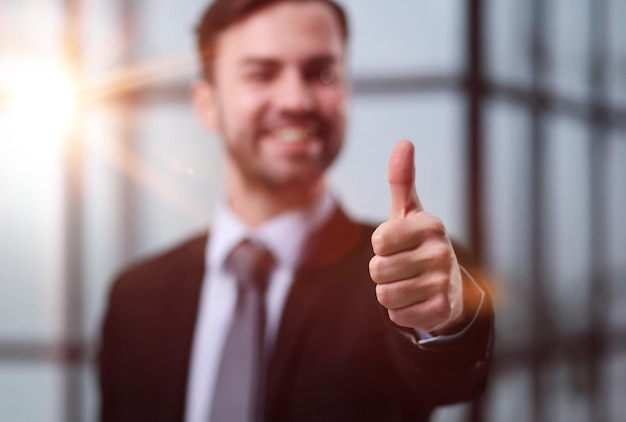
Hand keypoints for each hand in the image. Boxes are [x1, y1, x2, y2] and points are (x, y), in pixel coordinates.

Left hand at [369, 140, 463, 332]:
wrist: (449, 288)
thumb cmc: (418, 244)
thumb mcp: (409, 213)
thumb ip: (401, 180)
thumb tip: (404, 142)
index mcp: (430, 224)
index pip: (379, 240)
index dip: (380, 247)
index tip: (397, 245)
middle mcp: (441, 251)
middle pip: (378, 270)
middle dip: (383, 272)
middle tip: (403, 268)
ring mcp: (444, 281)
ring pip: (384, 295)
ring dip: (390, 293)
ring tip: (409, 284)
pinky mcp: (442, 310)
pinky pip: (396, 315)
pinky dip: (401, 312)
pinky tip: (417, 302)